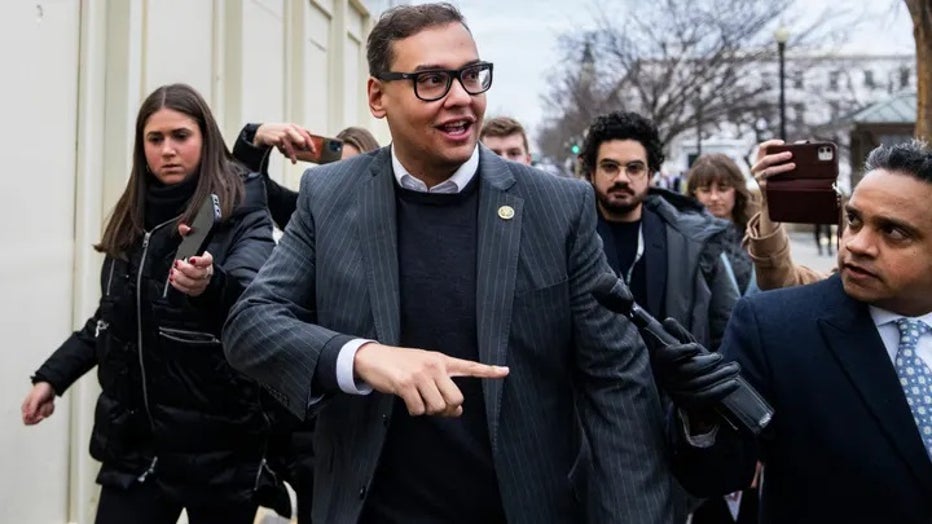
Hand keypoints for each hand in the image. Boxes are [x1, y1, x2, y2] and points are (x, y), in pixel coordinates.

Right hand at [22, 382, 55, 424]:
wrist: (50, 385)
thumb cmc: (41, 390)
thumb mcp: (36, 399)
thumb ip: (32, 408)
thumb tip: (29, 417)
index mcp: (26, 408)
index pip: (26, 421)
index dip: (33, 421)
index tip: (40, 416)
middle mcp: (31, 410)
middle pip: (36, 421)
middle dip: (42, 413)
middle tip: (44, 406)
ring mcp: (38, 410)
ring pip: (44, 416)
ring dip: (47, 408)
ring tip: (47, 401)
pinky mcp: (45, 409)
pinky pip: (49, 413)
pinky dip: (51, 408)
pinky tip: (50, 402)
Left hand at [171, 224, 213, 296]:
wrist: (203, 274)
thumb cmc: (196, 259)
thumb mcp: (192, 246)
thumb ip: (188, 235)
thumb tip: (183, 227)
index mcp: (207, 261)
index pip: (207, 261)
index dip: (199, 261)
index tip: (190, 258)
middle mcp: (206, 272)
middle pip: (199, 274)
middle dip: (187, 269)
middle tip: (178, 264)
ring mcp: (201, 282)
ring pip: (193, 283)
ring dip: (181, 278)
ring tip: (173, 273)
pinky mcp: (195, 290)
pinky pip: (188, 290)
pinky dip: (179, 286)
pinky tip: (173, 280)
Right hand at [254, 123, 316, 163]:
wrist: (264, 130)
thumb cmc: (280, 131)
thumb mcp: (290, 128)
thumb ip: (299, 130)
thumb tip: (310, 132)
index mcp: (294, 126)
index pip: (305, 136)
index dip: (310, 144)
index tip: (313, 151)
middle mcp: (289, 129)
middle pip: (301, 140)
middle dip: (304, 148)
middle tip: (305, 154)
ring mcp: (282, 135)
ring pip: (291, 148)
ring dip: (293, 156)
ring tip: (294, 162)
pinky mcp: (276, 140)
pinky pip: (282, 150)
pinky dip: (283, 152)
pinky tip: (282, 151)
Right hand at [353, 343, 508, 416]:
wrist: (373, 357)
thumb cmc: (401, 365)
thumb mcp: (424, 367)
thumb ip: (442, 385)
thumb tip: (457, 411)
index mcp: (441, 360)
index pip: (469, 366)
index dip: (488, 370)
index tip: (505, 371)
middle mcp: (434, 366)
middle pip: (455, 399)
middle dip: (446, 409)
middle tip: (435, 406)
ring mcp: (420, 374)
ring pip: (437, 407)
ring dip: (427, 411)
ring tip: (418, 401)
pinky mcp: (405, 383)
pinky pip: (419, 409)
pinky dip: (414, 411)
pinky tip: (407, 401)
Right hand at [651, 318, 740, 410]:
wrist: (691, 381)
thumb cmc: (686, 358)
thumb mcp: (683, 343)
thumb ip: (677, 333)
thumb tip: (668, 321)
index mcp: (662, 359)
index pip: (669, 356)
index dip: (682, 352)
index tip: (695, 346)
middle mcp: (666, 376)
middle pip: (688, 371)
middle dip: (708, 363)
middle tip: (721, 356)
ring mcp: (675, 391)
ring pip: (698, 384)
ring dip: (720, 375)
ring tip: (735, 368)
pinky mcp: (686, 402)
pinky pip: (704, 397)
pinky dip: (721, 390)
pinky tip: (734, 383)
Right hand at [750, 139, 795, 192]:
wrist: (770, 194)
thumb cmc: (776, 177)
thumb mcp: (775, 165)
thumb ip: (781, 158)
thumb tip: (797, 148)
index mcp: (759, 160)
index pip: (762, 147)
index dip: (771, 143)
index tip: (782, 143)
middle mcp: (756, 168)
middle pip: (766, 159)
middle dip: (779, 156)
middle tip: (790, 154)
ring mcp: (758, 177)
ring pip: (769, 171)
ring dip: (782, 167)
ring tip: (793, 165)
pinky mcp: (762, 186)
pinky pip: (770, 181)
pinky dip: (780, 178)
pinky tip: (788, 178)